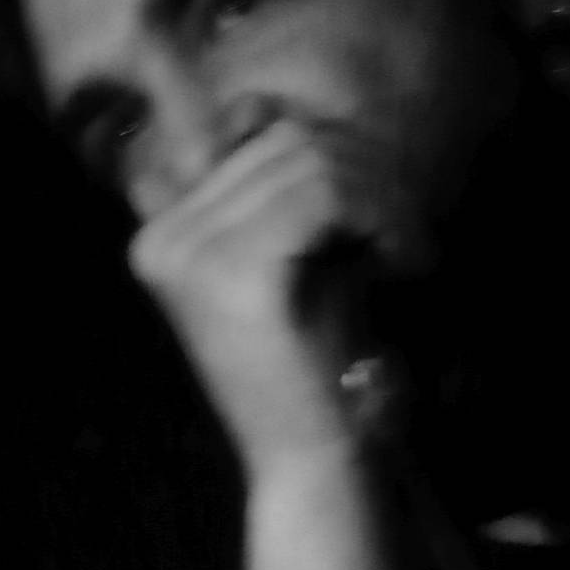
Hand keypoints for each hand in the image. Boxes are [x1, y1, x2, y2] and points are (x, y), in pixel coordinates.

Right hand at [130, 120, 420, 474]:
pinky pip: (325, 196)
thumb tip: (278, 107)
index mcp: (162, 231)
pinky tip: (402, 262)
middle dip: (366, 171)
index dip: (327, 147)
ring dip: (383, 196)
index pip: (248, 125)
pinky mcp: (235, 271)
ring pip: (311, 160)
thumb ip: (281, 188)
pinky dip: (381, 218)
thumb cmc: (313, 368)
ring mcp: (190, 252)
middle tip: (407, 232)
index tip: (371, 209)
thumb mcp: (292, 261)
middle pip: (283, 135)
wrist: (311, 462)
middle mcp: (161, 236)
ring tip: (408, 250)